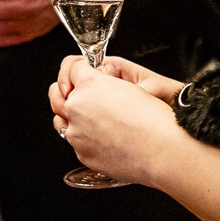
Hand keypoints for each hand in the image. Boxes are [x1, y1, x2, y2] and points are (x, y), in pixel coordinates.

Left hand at [46, 58, 188, 185]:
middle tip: (73, 93)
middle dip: (64, 91)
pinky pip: (74, 142)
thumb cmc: (154, 118)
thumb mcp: (131, 87)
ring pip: (59, 120)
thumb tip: (98, 86)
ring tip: (83, 117)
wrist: (163, 151)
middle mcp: (77, 106)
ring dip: (67, 116)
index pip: (73, 68)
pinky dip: (83, 138)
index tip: (83, 75)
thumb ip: (106, 84)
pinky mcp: (81, 153)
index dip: (80, 71)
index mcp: (90, 83)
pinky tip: (100, 138)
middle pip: (56, 92)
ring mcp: (76, 132)